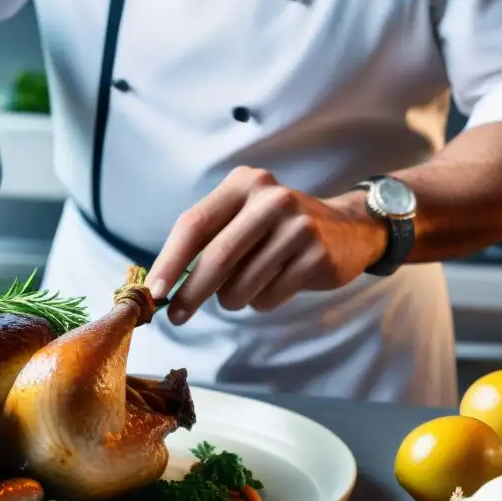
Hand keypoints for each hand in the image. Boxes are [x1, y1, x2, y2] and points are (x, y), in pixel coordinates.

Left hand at [146, 167, 388, 324]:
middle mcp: (271, 199)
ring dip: (232, 299)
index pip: (194, 223)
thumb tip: (162, 284)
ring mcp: (297, 227)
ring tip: (245, 286)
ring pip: (241, 285)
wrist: (347, 229)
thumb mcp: (241, 218)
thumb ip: (205, 242)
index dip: (170, 260)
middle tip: (176, 316)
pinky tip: (276, 283)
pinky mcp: (316, 256)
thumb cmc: (275, 229)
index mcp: (243, 184)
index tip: (153, 291)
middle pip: (217, 257)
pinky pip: (268, 297)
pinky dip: (261, 301)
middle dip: (191, 293)